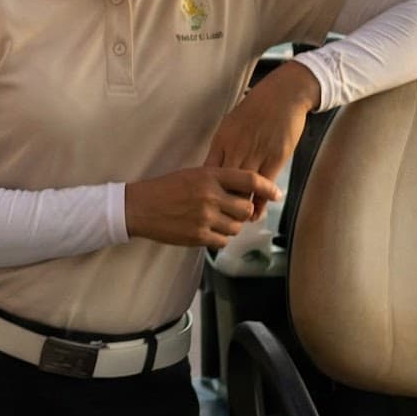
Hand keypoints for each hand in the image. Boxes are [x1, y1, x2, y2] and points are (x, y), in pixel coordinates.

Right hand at [125, 167, 280, 248]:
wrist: (139, 207)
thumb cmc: (164, 189)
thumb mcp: (191, 175)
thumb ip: (217, 180)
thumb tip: (244, 189)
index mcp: (209, 176)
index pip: (249, 179)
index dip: (267, 187)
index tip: (277, 193)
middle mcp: (210, 196)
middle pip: (246, 207)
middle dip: (243, 211)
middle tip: (234, 211)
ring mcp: (205, 217)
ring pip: (236, 227)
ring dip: (231, 226)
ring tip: (216, 221)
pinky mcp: (199, 236)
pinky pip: (223, 240)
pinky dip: (220, 238)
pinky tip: (208, 231)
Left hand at [203, 61, 320, 210]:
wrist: (282, 96)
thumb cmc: (255, 110)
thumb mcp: (230, 125)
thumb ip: (222, 147)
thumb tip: (213, 167)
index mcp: (222, 141)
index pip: (209, 172)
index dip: (205, 191)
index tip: (202, 204)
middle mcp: (236, 149)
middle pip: (223, 183)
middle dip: (219, 203)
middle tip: (217, 220)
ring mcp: (256, 154)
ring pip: (244, 187)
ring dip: (240, 207)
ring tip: (236, 222)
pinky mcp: (276, 158)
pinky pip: (265, 186)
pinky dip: (260, 201)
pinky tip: (256, 213)